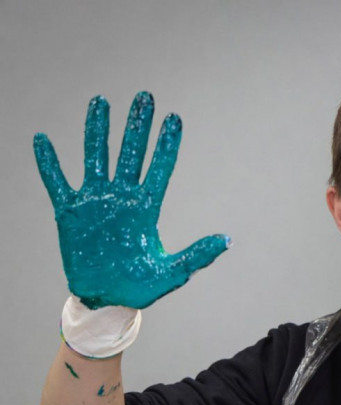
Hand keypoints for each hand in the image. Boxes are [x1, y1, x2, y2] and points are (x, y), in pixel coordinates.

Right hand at [34, 92, 228, 308]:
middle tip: (145, 97)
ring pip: (96, 157)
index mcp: (146, 209)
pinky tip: (42, 140)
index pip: (159, 168)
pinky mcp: (70, 212)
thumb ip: (198, 254)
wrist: (106, 299)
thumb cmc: (141, 286)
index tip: (174, 118)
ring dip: (97, 130)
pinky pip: (57, 182)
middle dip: (137, 126)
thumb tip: (228, 240)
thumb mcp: (173, 272)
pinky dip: (49, 163)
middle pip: (130, 154)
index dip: (166, 144)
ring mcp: (95, 202)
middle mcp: (121, 198)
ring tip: (100, 101)